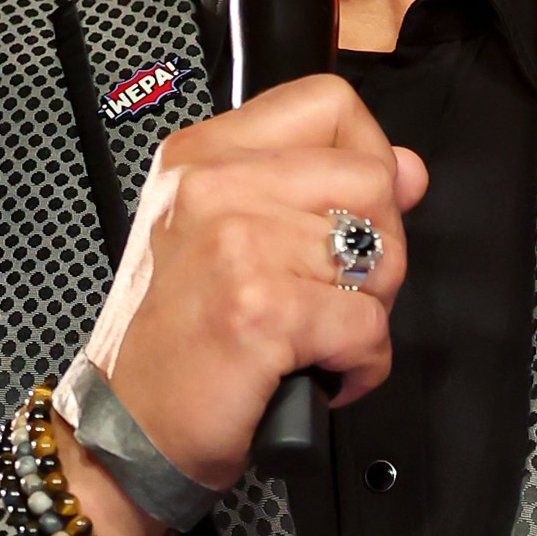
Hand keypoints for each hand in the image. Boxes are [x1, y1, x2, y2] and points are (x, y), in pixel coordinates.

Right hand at [57, 76, 426, 535]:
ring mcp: (236, 245)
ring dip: (366, 315)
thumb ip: (313, 191)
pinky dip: (360, 366)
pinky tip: (318, 374)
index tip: (356, 209)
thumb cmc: (173, 345)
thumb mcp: (224, 240)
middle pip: (371, 180)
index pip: (328, 104)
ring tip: (314, 338)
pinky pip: (367, 325)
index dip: (368, 156)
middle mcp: (213, 187)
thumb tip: (408, 169)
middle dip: (379, 250)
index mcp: (201, 157)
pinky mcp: (260, 309)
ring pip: (378, 256)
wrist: (128, 430)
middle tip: (330, 296)